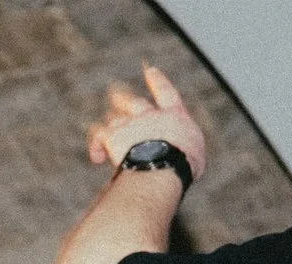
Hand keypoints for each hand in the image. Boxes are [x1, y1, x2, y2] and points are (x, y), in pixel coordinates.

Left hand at [85, 63, 208, 184]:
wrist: (165, 166)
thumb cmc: (184, 165)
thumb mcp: (195, 155)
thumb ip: (183, 148)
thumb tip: (177, 154)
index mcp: (175, 116)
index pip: (166, 92)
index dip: (158, 80)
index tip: (150, 70)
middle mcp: (150, 115)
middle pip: (131, 101)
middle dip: (122, 99)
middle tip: (115, 96)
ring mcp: (130, 123)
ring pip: (113, 118)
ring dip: (109, 127)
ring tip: (106, 140)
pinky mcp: (113, 136)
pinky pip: (98, 135)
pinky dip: (96, 145)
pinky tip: (97, 157)